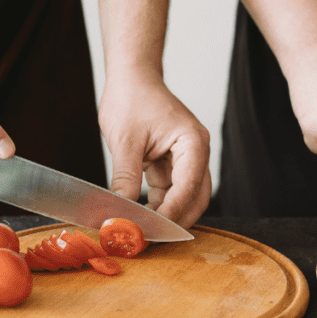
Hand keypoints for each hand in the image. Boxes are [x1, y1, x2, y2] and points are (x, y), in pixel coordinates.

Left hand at [98, 73, 210, 228]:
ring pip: (184, 198)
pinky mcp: (172, 164)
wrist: (131, 78)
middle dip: (175, 221)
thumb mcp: (125, 140)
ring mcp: (186, 159)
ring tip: (142, 231)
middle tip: (149, 239)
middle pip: (196, 198)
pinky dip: (158, 206)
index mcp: (193, 143)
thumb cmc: (131, 98)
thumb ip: (125, 178)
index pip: (188, 187)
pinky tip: (140, 216)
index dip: (171, 213)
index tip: (150, 231)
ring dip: (166, 216)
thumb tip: (120, 211)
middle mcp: (196, 153)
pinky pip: (170, 192)